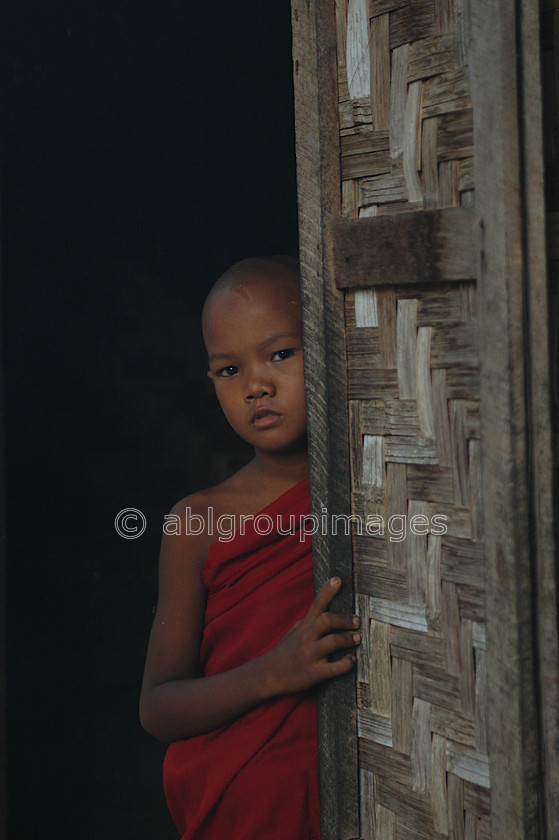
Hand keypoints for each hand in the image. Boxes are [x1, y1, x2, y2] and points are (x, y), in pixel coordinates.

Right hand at [261, 577, 360, 696]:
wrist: (269, 674)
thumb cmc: (286, 651)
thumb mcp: (296, 630)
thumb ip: (311, 620)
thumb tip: (327, 607)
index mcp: (304, 626)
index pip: (316, 604)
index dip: (327, 591)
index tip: (337, 580)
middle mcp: (306, 637)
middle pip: (326, 620)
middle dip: (344, 619)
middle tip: (357, 620)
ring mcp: (310, 655)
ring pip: (332, 642)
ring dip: (348, 639)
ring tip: (357, 638)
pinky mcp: (314, 673)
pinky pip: (334, 668)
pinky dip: (346, 663)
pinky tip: (351, 659)